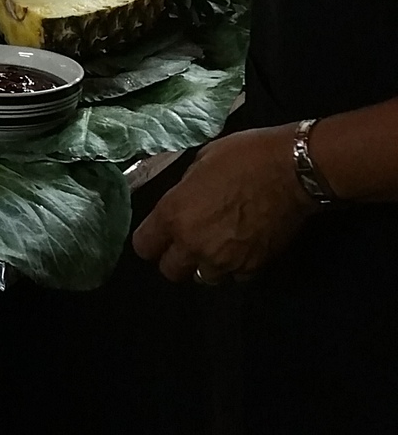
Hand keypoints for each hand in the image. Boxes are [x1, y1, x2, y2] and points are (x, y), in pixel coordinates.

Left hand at [133, 126, 315, 284]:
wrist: (291, 171)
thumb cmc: (243, 156)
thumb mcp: (200, 162)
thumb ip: (184, 190)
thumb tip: (183, 201)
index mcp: (174, 214)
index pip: (143, 246)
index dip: (150, 240)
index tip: (159, 234)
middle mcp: (194, 244)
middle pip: (170, 271)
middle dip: (175, 258)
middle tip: (188, 241)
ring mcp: (224, 261)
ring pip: (203, 278)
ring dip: (206, 264)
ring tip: (218, 244)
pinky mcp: (253, 268)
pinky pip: (235, 277)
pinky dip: (236, 267)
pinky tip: (242, 247)